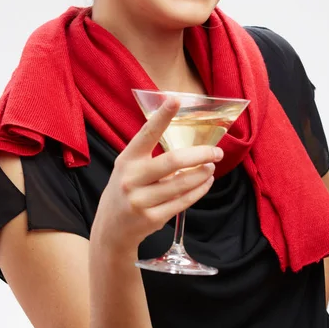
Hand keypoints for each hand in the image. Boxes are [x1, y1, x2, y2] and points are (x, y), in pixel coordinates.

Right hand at [92, 97, 222, 254]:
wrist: (111, 228)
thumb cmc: (127, 188)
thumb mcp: (129, 166)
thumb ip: (150, 153)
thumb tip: (186, 137)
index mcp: (127, 159)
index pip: (147, 134)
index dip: (162, 117)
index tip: (176, 99)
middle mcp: (131, 178)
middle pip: (172, 161)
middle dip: (200, 154)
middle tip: (217, 151)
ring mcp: (141, 200)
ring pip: (182, 184)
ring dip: (202, 173)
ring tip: (211, 166)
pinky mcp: (151, 218)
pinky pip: (183, 202)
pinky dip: (199, 190)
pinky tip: (205, 182)